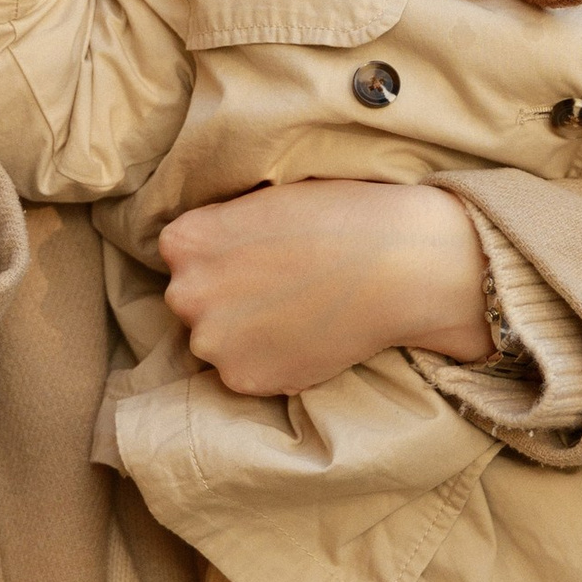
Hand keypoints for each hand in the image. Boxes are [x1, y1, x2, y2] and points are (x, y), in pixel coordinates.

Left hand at [158, 181, 491, 393]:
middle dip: (227, 296)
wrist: (398, 265)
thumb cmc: (339, 217)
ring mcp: (212, 343)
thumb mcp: (263, 200)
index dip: (223, 253)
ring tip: (298, 315)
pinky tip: (307, 337)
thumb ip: (222, 229)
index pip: (183, 253)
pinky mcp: (244, 381)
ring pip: (219, 341)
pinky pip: (247, 373)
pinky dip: (272, 361)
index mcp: (184, 242)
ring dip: (246, 334)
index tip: (260, 253)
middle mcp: (184, 294)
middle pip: (193, 300)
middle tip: (282, 286)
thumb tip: (208, 256)